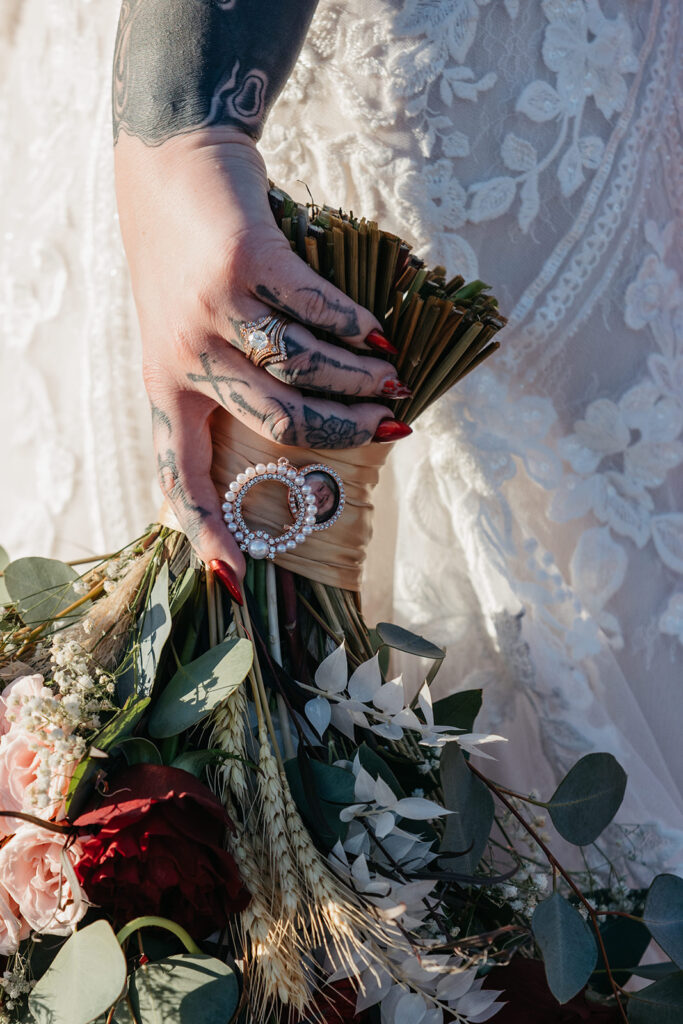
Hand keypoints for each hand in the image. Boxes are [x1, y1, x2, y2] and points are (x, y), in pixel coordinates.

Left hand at [115, 127, 408, 576]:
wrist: (169, 162)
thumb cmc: (184, 261)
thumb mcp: (182, 332)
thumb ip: (226, 383)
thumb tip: (313, 428)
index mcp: (164, 385)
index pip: (177, 473)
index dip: (207, 528)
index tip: (236, 577)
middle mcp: (182, 355)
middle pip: (279, 422)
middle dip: (345, 432)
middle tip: (390, 423)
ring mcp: (210, 309)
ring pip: (304, 370)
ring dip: (361, 379)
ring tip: (393, 375)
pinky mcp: (244, 259)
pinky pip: (316, 310)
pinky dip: (355, 325)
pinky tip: (376, 328)